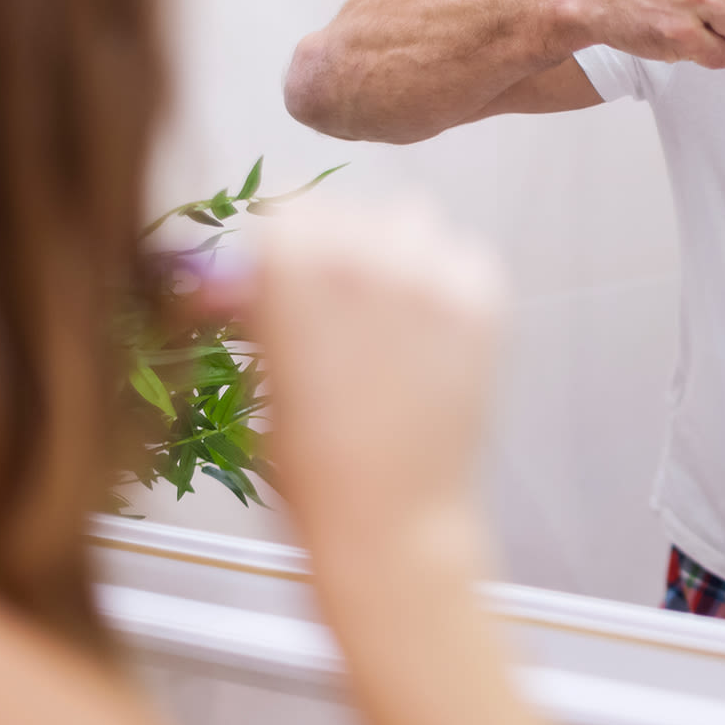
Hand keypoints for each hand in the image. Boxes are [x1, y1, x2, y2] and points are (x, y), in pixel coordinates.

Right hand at [222, 198, 503, 549]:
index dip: (283, 242)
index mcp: (289, 264)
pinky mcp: (483, 301)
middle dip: (338, 248)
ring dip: (397, 252)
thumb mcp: (264, 367)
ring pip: (411, 221)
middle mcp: (361, 252)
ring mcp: (430, 273)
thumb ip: (260, 304)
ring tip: (390, 314)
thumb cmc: (309, 459)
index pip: (286, 207)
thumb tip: (241, 275)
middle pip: (349, 210)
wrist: (388, 518)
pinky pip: (464, 255)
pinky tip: (432, 331)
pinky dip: (449, 278)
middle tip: (338, 303)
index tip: (283, 271)